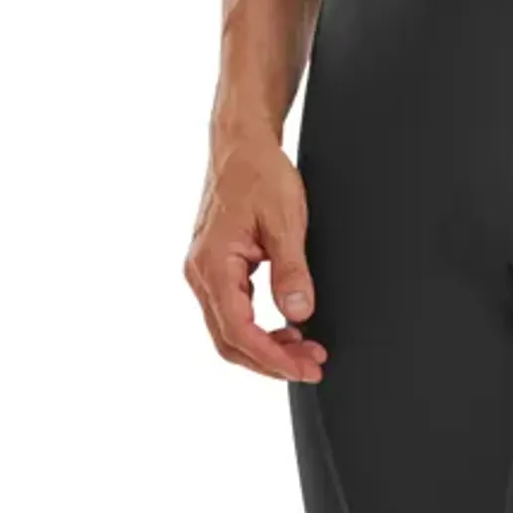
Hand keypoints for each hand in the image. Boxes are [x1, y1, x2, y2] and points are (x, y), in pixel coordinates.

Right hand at [183, 136, 327, 383]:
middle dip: (270, 360)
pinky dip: (257, 328)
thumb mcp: (286, 220)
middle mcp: (200, 273)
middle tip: (312, 365)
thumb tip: (298, 313)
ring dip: (265, 346)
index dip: (271, 356)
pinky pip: (231, 311)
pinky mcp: (214, 268)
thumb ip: (291, 269)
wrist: (241, 145)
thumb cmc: (261, 174)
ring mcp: (204, 272)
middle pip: (228, 339)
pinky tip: (286, 328)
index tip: (303, 367)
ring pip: (228, 329)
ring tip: (306, 349)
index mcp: (213, 263)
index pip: (238, 329)